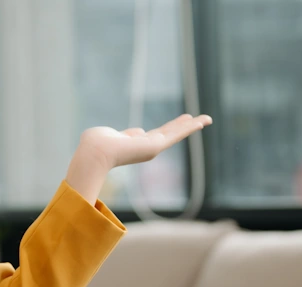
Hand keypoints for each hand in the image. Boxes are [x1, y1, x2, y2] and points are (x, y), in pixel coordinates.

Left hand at [65, 114, 212, 203]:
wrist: (95, 153)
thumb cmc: (96, 144)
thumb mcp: (111, 135)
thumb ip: (125, 134)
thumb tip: (139, 131)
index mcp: (134, 145)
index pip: (152, 135)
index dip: (163, 129)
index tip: (173, 123)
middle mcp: (145, 148)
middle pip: (168, 134)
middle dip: (182, 127)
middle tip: (196, 120)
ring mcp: (152, 148)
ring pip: (176, 133)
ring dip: (191, 125)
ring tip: (206, 119)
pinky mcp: (157, 145)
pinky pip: (178, 133)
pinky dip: (191, 127)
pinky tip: (203, 121)